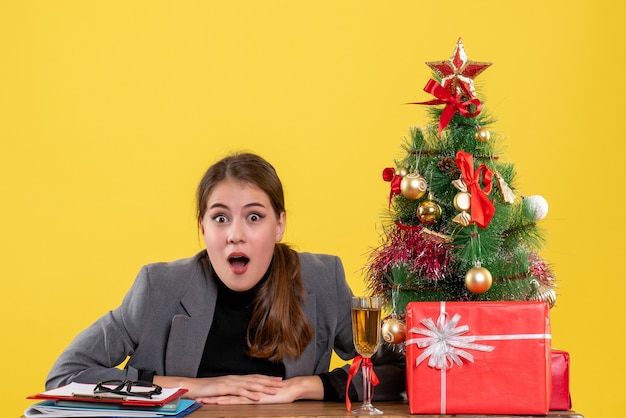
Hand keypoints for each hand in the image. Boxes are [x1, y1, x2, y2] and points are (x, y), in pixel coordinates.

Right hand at [154, 374, 284, 401]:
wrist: (191, 387)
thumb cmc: (205, 390)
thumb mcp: (221, 389)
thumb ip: (231, 390)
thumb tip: (240, 393)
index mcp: (234, 378)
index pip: (254, 377)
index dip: (266, 378)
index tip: (277, 379)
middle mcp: (234, 378)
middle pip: (255, 379)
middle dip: (269, 381)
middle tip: (281, 382)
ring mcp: (230, 383)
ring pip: (250, 384)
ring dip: (263, 387)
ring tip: (274, 390)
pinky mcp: (224, 388)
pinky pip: (239, 392)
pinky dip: (249, 394)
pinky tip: (258, 397)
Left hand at [196, 375, 323, 404]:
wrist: (289, 389)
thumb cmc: (277, 394)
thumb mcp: (261, 396)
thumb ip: (252, 397)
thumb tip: (246, 400)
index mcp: (245, 389)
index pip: (226, 391)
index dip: (214, 393)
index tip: (202, 395)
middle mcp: (244, 389)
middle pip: (223, 392)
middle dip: (209, 395)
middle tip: (195, 397)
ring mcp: (248, 393)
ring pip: (227, 395)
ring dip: (214, 398)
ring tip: (201, 401)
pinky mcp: (253, 398)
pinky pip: (238, 399)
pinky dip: (227, 400)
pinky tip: (219, 402)